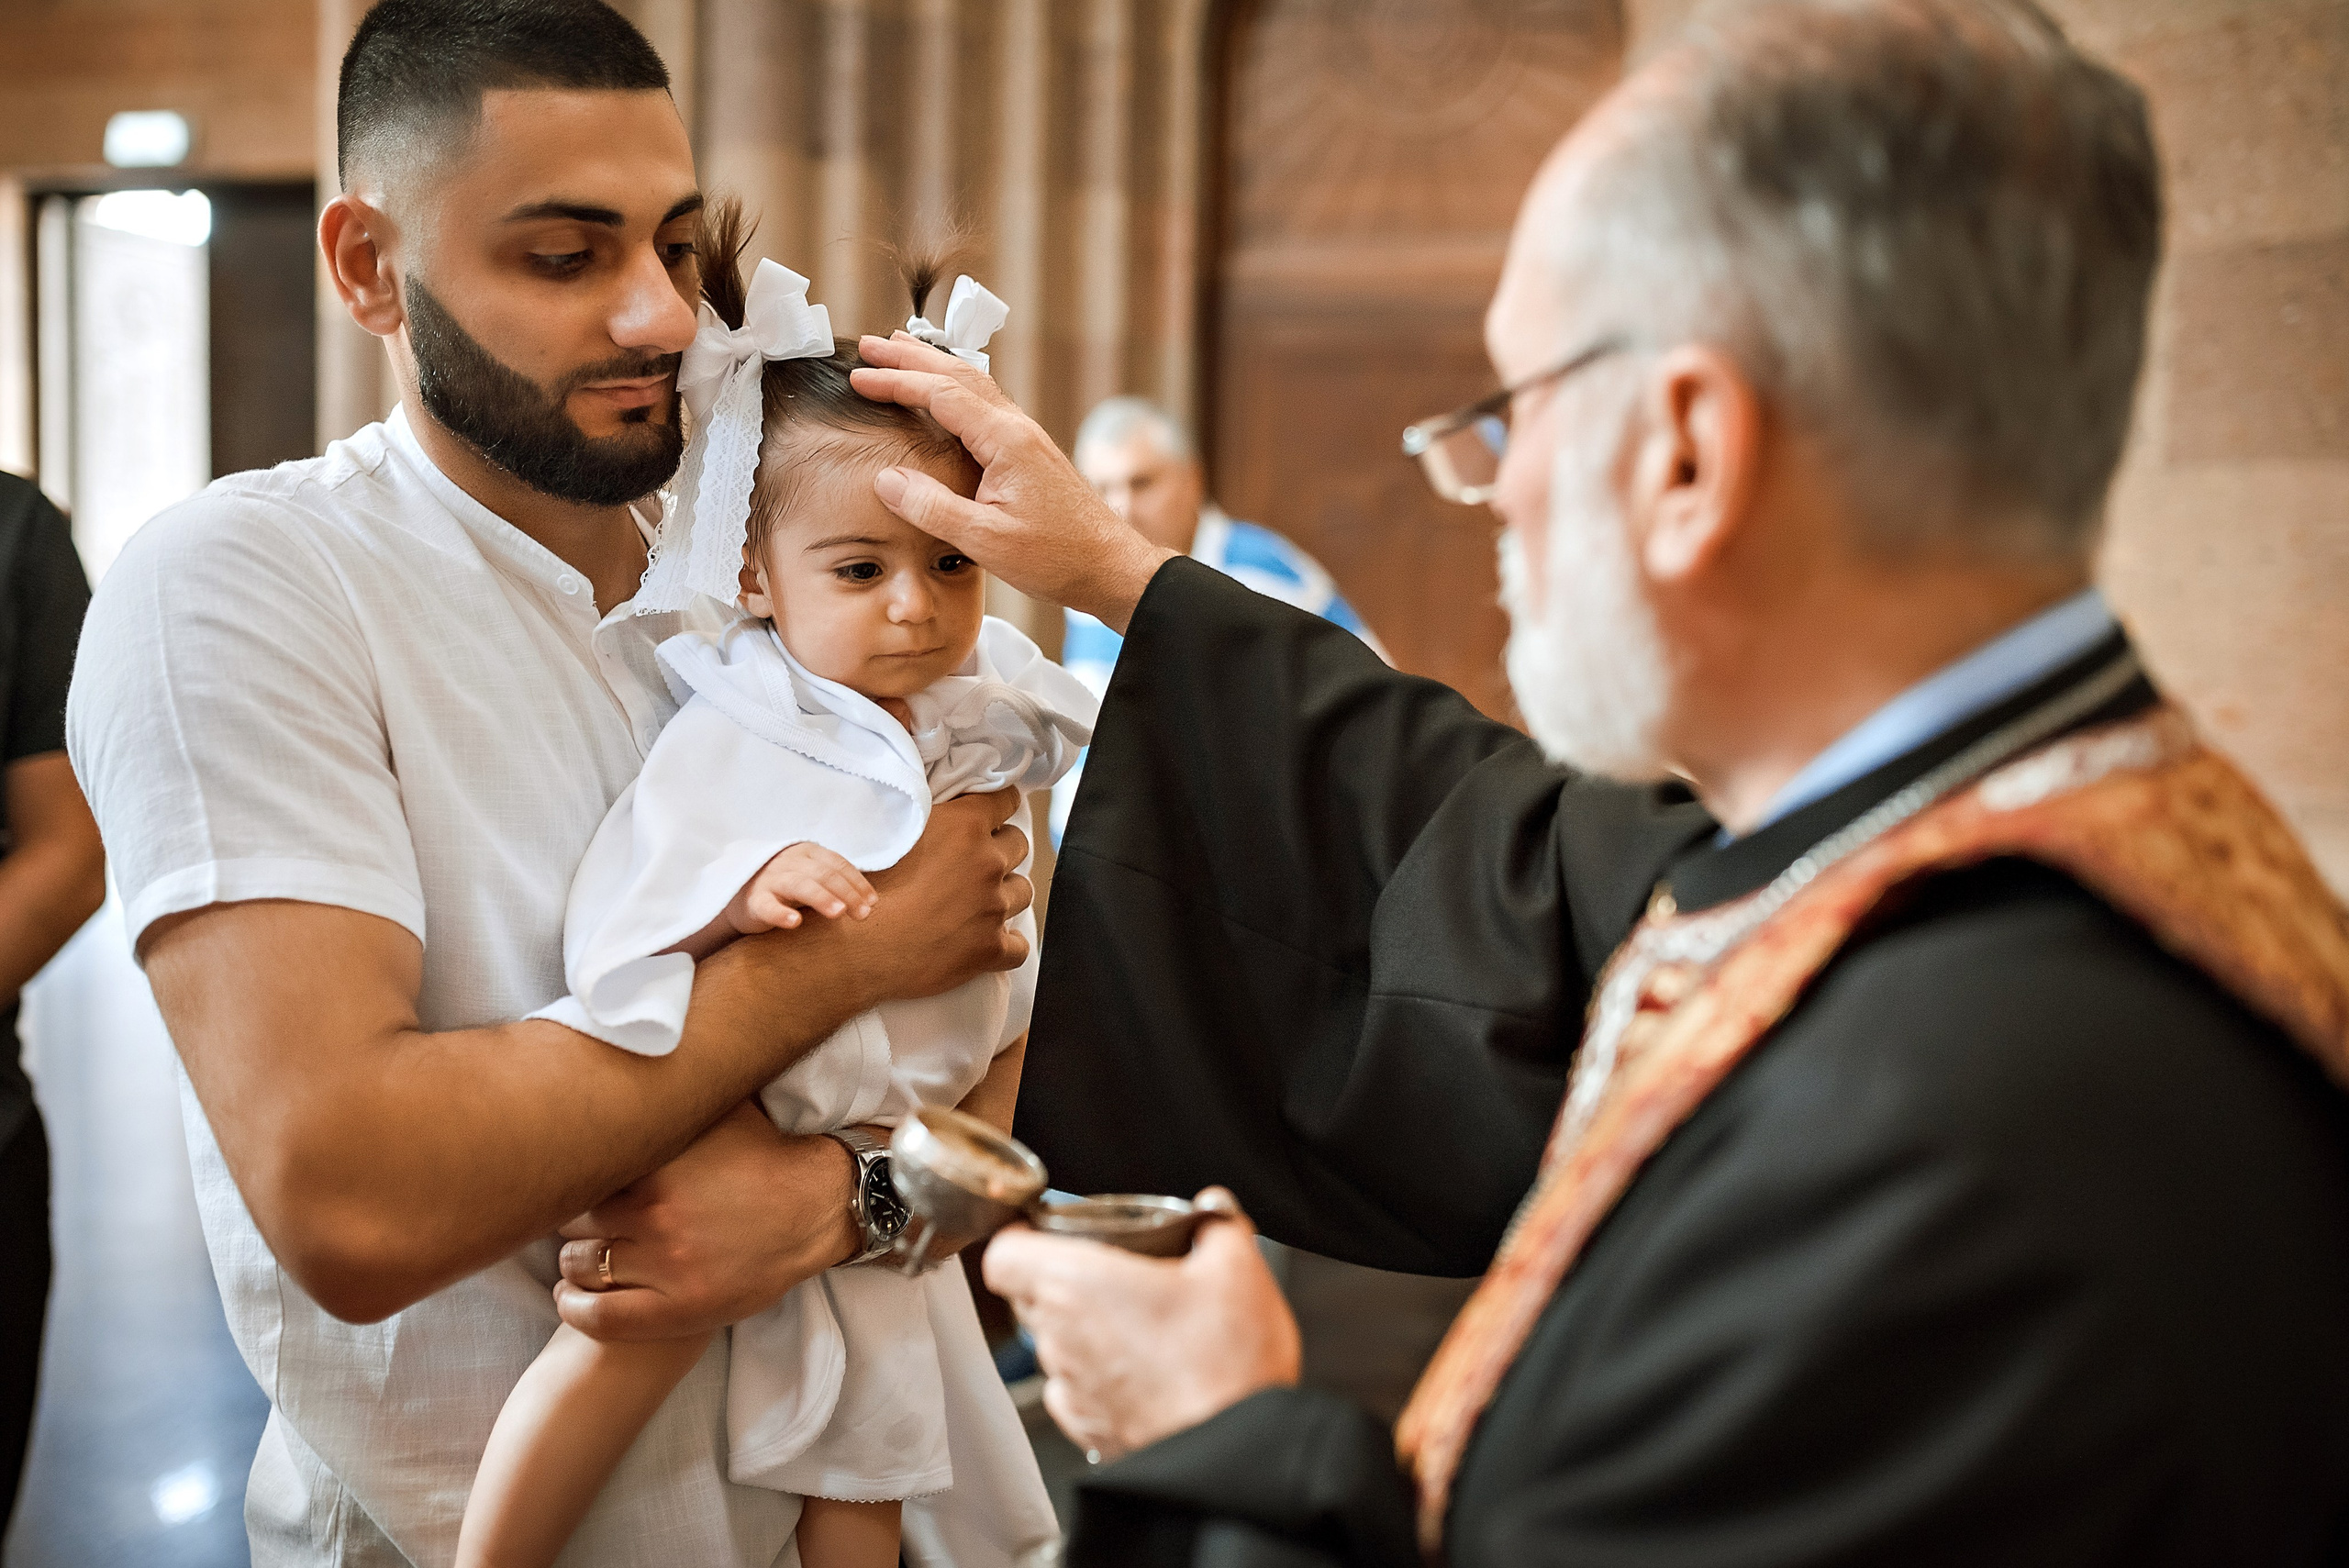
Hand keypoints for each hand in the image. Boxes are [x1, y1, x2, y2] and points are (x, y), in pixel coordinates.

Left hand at [553, 1102, 856, 1339]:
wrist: (820, 1205)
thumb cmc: (765, 1153)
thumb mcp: (719, 1109)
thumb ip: (673, 1091)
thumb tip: (634, 1046)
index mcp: (657, 1163)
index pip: (579, 1173)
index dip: (574, 1174)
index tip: (575, 1175)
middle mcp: (656, 1213)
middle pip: (573, 1219)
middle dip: (575, 1215)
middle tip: (584, 1214)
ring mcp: (668, 1265)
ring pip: (580, 1266)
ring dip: (576, 1260)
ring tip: (584, 1253)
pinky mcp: (681, 1309)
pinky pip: (599, 1318)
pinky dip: (576, 1307)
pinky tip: (573, 1296)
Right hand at [729, 842, 877, 931]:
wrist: (739, 895)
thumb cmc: (785, 888)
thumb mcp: (811, 879)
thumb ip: (835, 884)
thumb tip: (870, 902)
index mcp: (807, 853)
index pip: (838, 864)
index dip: (857, 882)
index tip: (872, 902)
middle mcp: (789, 861)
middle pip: (824, 874)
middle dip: (847, 893)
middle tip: (864, 914)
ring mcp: (770, 879)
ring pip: (800, 885)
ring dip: (822, 898)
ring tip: (839, 913)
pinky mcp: (754, 899)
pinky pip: (767, 905)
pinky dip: (781, 912)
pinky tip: (794, 922)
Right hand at [829, 788, 1032, 1005]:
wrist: (854, 945)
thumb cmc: (864, 886)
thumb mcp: (894, 831)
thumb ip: (933, 816)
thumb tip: (949, 806)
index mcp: (964, 827)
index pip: (1006, 800)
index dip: (999, 807)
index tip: (993, 815)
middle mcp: (986, 863)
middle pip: (1018, 844)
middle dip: (1000, 850)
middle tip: (973, 863)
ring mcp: (993, 908)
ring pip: (1022, 891)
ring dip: (1004, 894)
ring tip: (976, 902)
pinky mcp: (990, 949)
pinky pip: (1019, 946)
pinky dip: (1006, 943)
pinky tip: (986, 938)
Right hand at [849, 334, 1176, 631]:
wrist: (1111, 567)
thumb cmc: (1057, 557)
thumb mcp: (986, 541)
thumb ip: (934, 508)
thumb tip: (886, 479)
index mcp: (1006, 441)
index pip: (942, 394)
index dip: (898, 382)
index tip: (859, 377)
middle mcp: (1018, 429)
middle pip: (959, 375)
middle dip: (912, 358)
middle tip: (872, 344)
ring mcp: (1026, 439)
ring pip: (975, 386)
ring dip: (934, 367)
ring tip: (902, 354)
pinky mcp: (1030, 454)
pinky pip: (986, 406)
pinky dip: (955, 391)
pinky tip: (945, 398)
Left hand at [982, 1188, 1300, 1461]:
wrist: (1237, 1453)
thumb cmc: (1226, 1364)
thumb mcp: (1237, 1268)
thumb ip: (1217, 1225)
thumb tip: (1214, 1212)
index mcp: (1076, 1284)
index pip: (1003, 1255)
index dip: (1022, 1237)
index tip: (1049, 1230)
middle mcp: (1059, 1337)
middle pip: (1029, 1295)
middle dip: (1063, 1278)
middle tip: (1116, 1271)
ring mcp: (1071, 1388)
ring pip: (1054, 1343)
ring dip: (1085, 1329)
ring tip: (1143, 1324)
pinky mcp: (1089, 1430)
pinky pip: (1075, 1389)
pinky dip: (1098, 1376)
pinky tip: (1145, 1370)